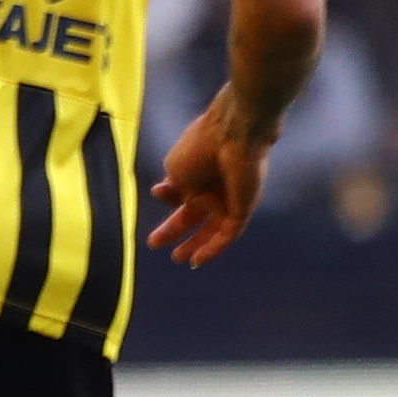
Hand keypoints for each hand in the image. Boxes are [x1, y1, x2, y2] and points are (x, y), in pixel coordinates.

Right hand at [149, 86, 271, 268]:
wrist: (234, 135)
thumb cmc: (200, 146)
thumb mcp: (175, 168)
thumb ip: (173, 190)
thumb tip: (172, 199)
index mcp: (195, 172)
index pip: (179, 193)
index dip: (167, 197)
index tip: (158, 193)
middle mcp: (212, 187)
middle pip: (193, 215)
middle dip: (175, 230)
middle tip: (155, 244)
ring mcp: (228, 200)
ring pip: (212, 229)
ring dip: (195, 244)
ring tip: (178, 259)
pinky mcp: (242, 210)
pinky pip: (227, 235)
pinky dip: (212, 249)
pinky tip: (197, 261)